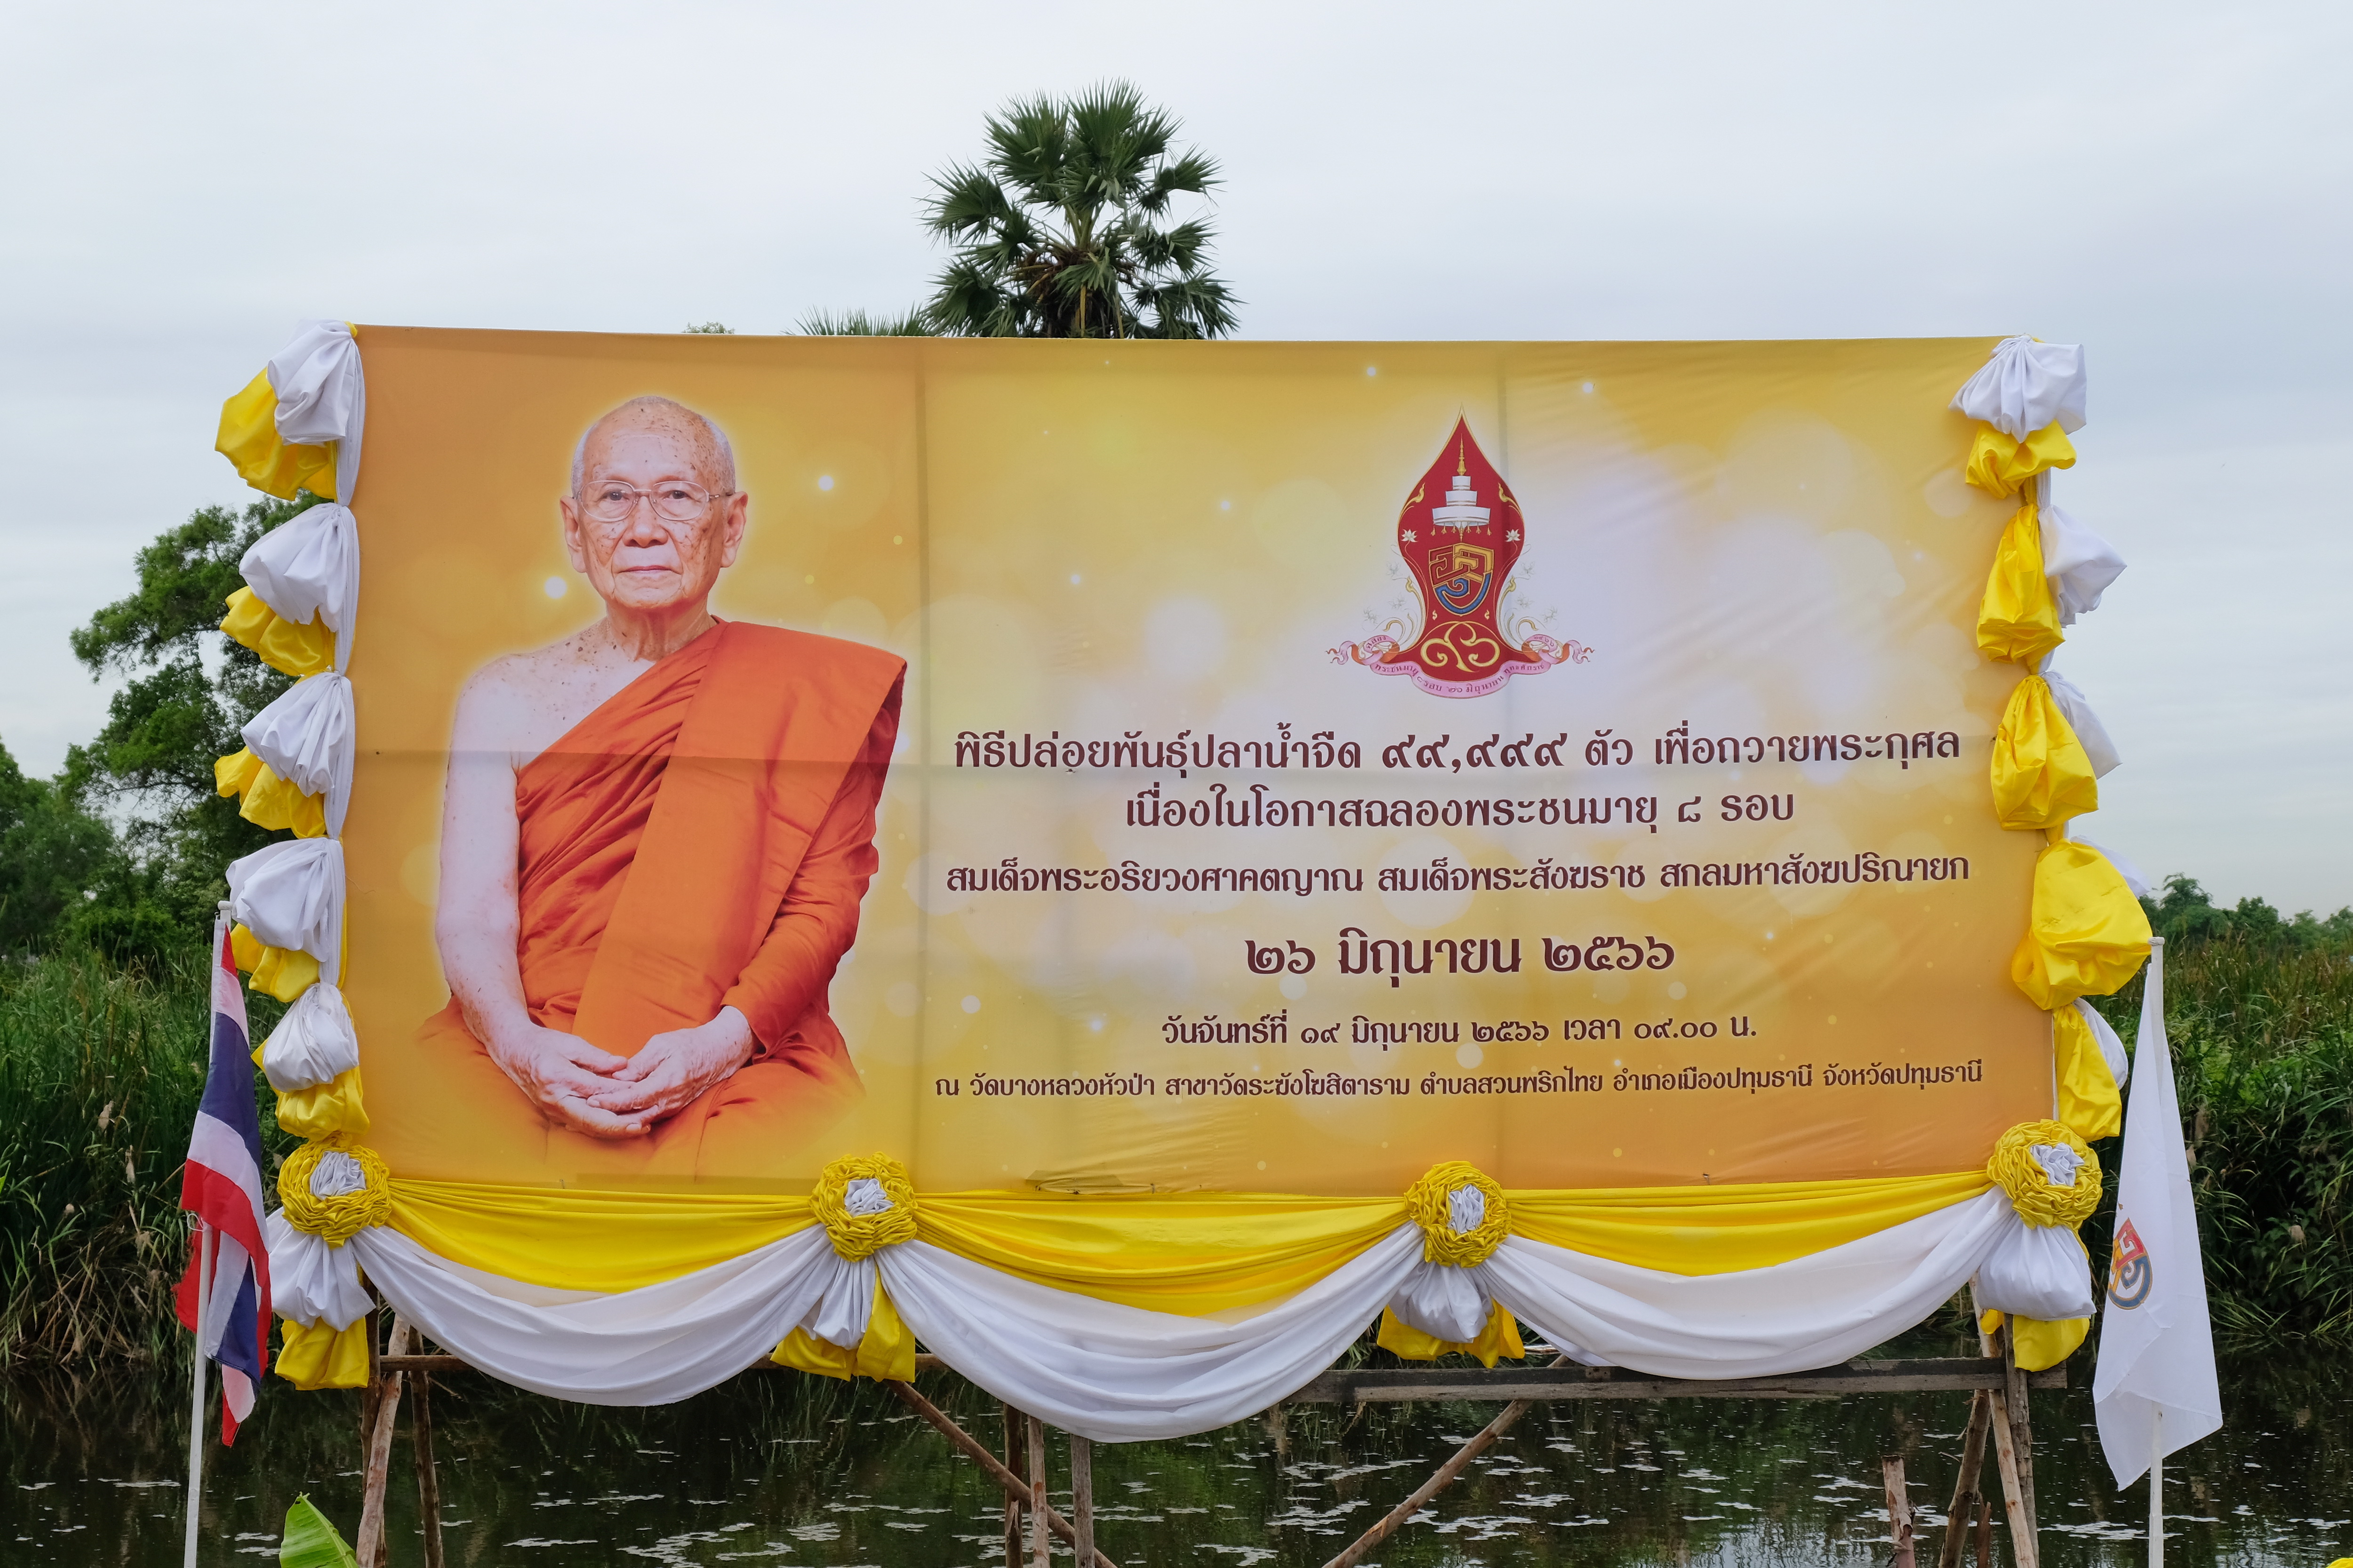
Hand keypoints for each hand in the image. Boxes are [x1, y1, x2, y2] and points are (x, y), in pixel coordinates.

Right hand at [483, 1022, 642, 1138]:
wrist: (514, 1053)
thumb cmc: (543, 1044)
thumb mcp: (571, 1043)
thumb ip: (597, 1057)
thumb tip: (623, 1065)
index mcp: (558, 1077)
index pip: (595, 1090)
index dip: (620, 1094)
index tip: (642, 1094)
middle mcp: (554, 1099)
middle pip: (591, 1119)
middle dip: (619, 1125)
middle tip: (643, 1125)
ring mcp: (553, 1110)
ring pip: (587, 1127)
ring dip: (614, 1130)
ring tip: (639, 1128)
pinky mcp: (555, 1115)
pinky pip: (581, 1125)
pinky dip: (602, 1128)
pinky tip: (620, 1127)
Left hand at [587, 1008, 756, 1126]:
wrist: (718, 1054)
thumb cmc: (690, 1044)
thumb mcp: (662, 1045)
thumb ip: (639, 1064)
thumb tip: (617, 1078)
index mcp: (668, 1081)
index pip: (633, 1097)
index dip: (610, 1101)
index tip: (591, 1099)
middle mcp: (670, 1100)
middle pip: (634, 1115)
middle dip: (608, 1115)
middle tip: (583, 1112)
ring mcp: (672, 1107)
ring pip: (640, 1119)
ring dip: (617, 1118)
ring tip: (594, 1115)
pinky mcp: (672, 1109)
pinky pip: (648, 1117)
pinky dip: (630, 1117)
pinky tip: (614, 1114)